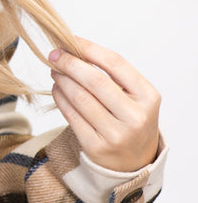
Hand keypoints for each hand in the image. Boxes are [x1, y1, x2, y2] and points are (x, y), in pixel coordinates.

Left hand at [48, 37, 160, 172]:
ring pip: (80, 98)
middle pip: (95, 80)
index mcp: (148, 96)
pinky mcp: (96, 148)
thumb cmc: (131, 120)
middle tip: (54, 54)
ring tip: (55, 71)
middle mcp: (135, 116)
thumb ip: (113, 76)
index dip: (90, 49)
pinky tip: (57, 89)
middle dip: (70, 63)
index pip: (116, 64)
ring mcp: (116, 134)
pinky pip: (72, 117)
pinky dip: (60, 99)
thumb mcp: (135, 97)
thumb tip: (75, 50)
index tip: (71, 39)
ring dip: (62, 80)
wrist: (135, 162)